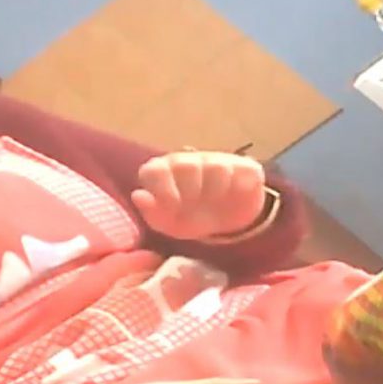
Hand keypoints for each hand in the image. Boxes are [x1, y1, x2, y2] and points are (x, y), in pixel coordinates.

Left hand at [131, 151, 265, 240]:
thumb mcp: (168, 223)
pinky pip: (245, 170)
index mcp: (162, 172)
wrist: (225, 223)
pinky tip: (235, 197)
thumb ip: (151, 211)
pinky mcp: (243, 166)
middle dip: (191, 190)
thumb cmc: (187, 217)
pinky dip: (241, 187)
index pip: (154, 171)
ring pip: (217, 167)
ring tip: (215, 202)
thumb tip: (138, 195)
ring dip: (216, 190)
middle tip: (195, 206)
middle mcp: (187, 161)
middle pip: (186, 165)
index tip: (173, 208)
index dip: (163, 191)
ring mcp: (216, 160)